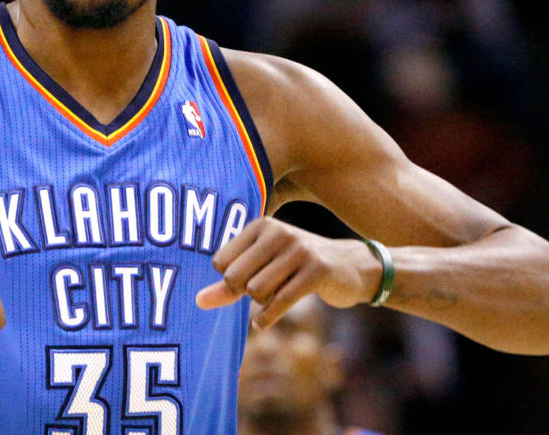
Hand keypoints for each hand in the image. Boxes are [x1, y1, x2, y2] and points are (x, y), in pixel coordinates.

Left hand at [194, 217, 378, 327]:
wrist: (350, 267)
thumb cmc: (296, 268)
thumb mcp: (261, 270)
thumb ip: (227, 285)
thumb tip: (197, 302)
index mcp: (260, 225)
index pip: (220, 262)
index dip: (229, 280)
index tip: (247, 280)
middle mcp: (278, 232)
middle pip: (236, 277)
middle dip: (244, 293)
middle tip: (260, 292)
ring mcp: (298, 250)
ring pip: (257, 290)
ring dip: (261, 302)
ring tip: (275, 296)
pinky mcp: (316, 271)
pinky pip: (280, 301)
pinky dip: (267, 318)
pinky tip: (261, 322)